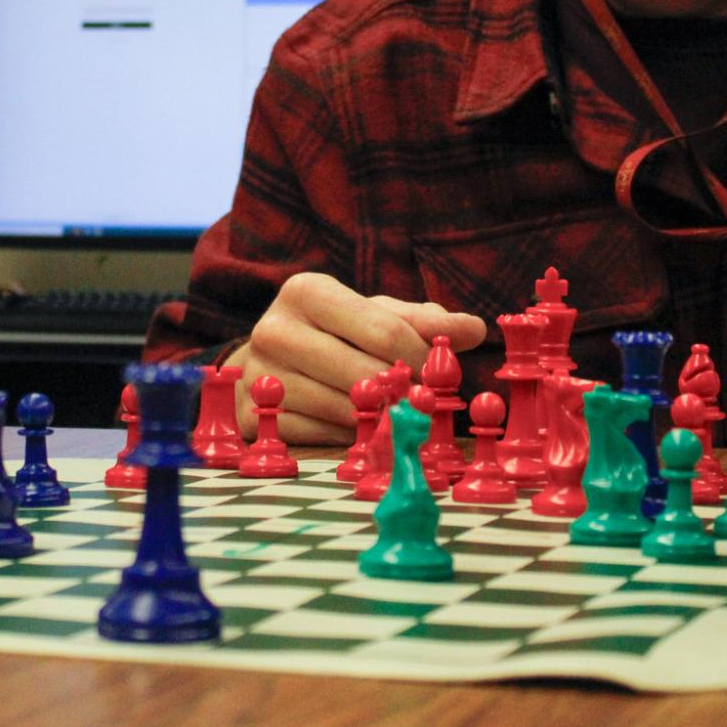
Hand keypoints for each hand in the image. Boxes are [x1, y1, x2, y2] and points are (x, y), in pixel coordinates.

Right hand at [224, 272, 486, 444]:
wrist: (268, 362)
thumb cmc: (335, 332)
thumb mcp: (375, 315)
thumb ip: (424, 321)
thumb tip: (474, 329)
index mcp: (306, 291)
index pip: (385, 330)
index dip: (421, 358)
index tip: (437, 373)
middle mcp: (274, 329)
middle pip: (364, 374)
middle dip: (402, 392)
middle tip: (422, 402)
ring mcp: (260, 375)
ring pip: (342, 409)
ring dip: (378, 418)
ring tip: (395, 413)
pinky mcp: (252, 416)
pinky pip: (319, 435)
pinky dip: (347, 436)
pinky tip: (358, 427)